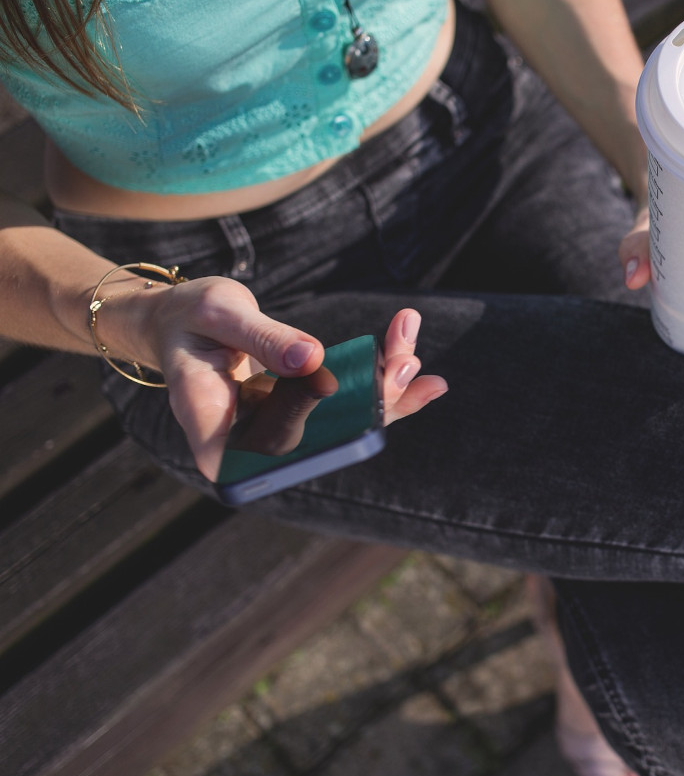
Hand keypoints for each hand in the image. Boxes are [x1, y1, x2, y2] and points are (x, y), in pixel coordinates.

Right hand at [129, 277, 445, 479]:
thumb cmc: (189, 318)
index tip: (359, 424)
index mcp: (212, 423)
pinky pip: (345, 401)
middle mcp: (250, 436)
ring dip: (385, 384)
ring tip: (409, 341)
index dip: (313, 454)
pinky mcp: (300, 407)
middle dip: (371, 404)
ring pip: (343, 421)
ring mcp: (278, 425)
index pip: (259, 461)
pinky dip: (378, 371)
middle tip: (404, 364)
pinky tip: (405, 342)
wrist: (182, 321)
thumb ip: (262, 337)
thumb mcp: (218, 314)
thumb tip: (313, 361)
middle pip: (319, 441)